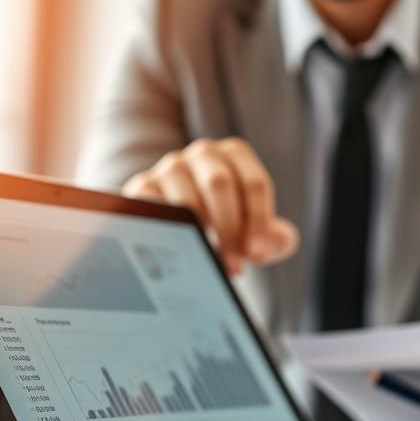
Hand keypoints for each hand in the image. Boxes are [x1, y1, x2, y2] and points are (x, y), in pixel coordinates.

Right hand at [122, 138, 299, 275]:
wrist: (179, 226)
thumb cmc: (226, 226)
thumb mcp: (254, 232)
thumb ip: (276, 239)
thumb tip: (275, 243)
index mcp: (235, 156)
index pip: (253, 182)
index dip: (259, 221)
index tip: (258, 255)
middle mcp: (203, 154)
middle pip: (219, 183)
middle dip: (230, 229)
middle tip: (235, 266)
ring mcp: (171, 167)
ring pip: (186, 195)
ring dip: (201, 234)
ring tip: (212, 264)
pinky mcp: (143, 185)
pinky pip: (155, 204)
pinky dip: (170, 229)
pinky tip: (181, 249)